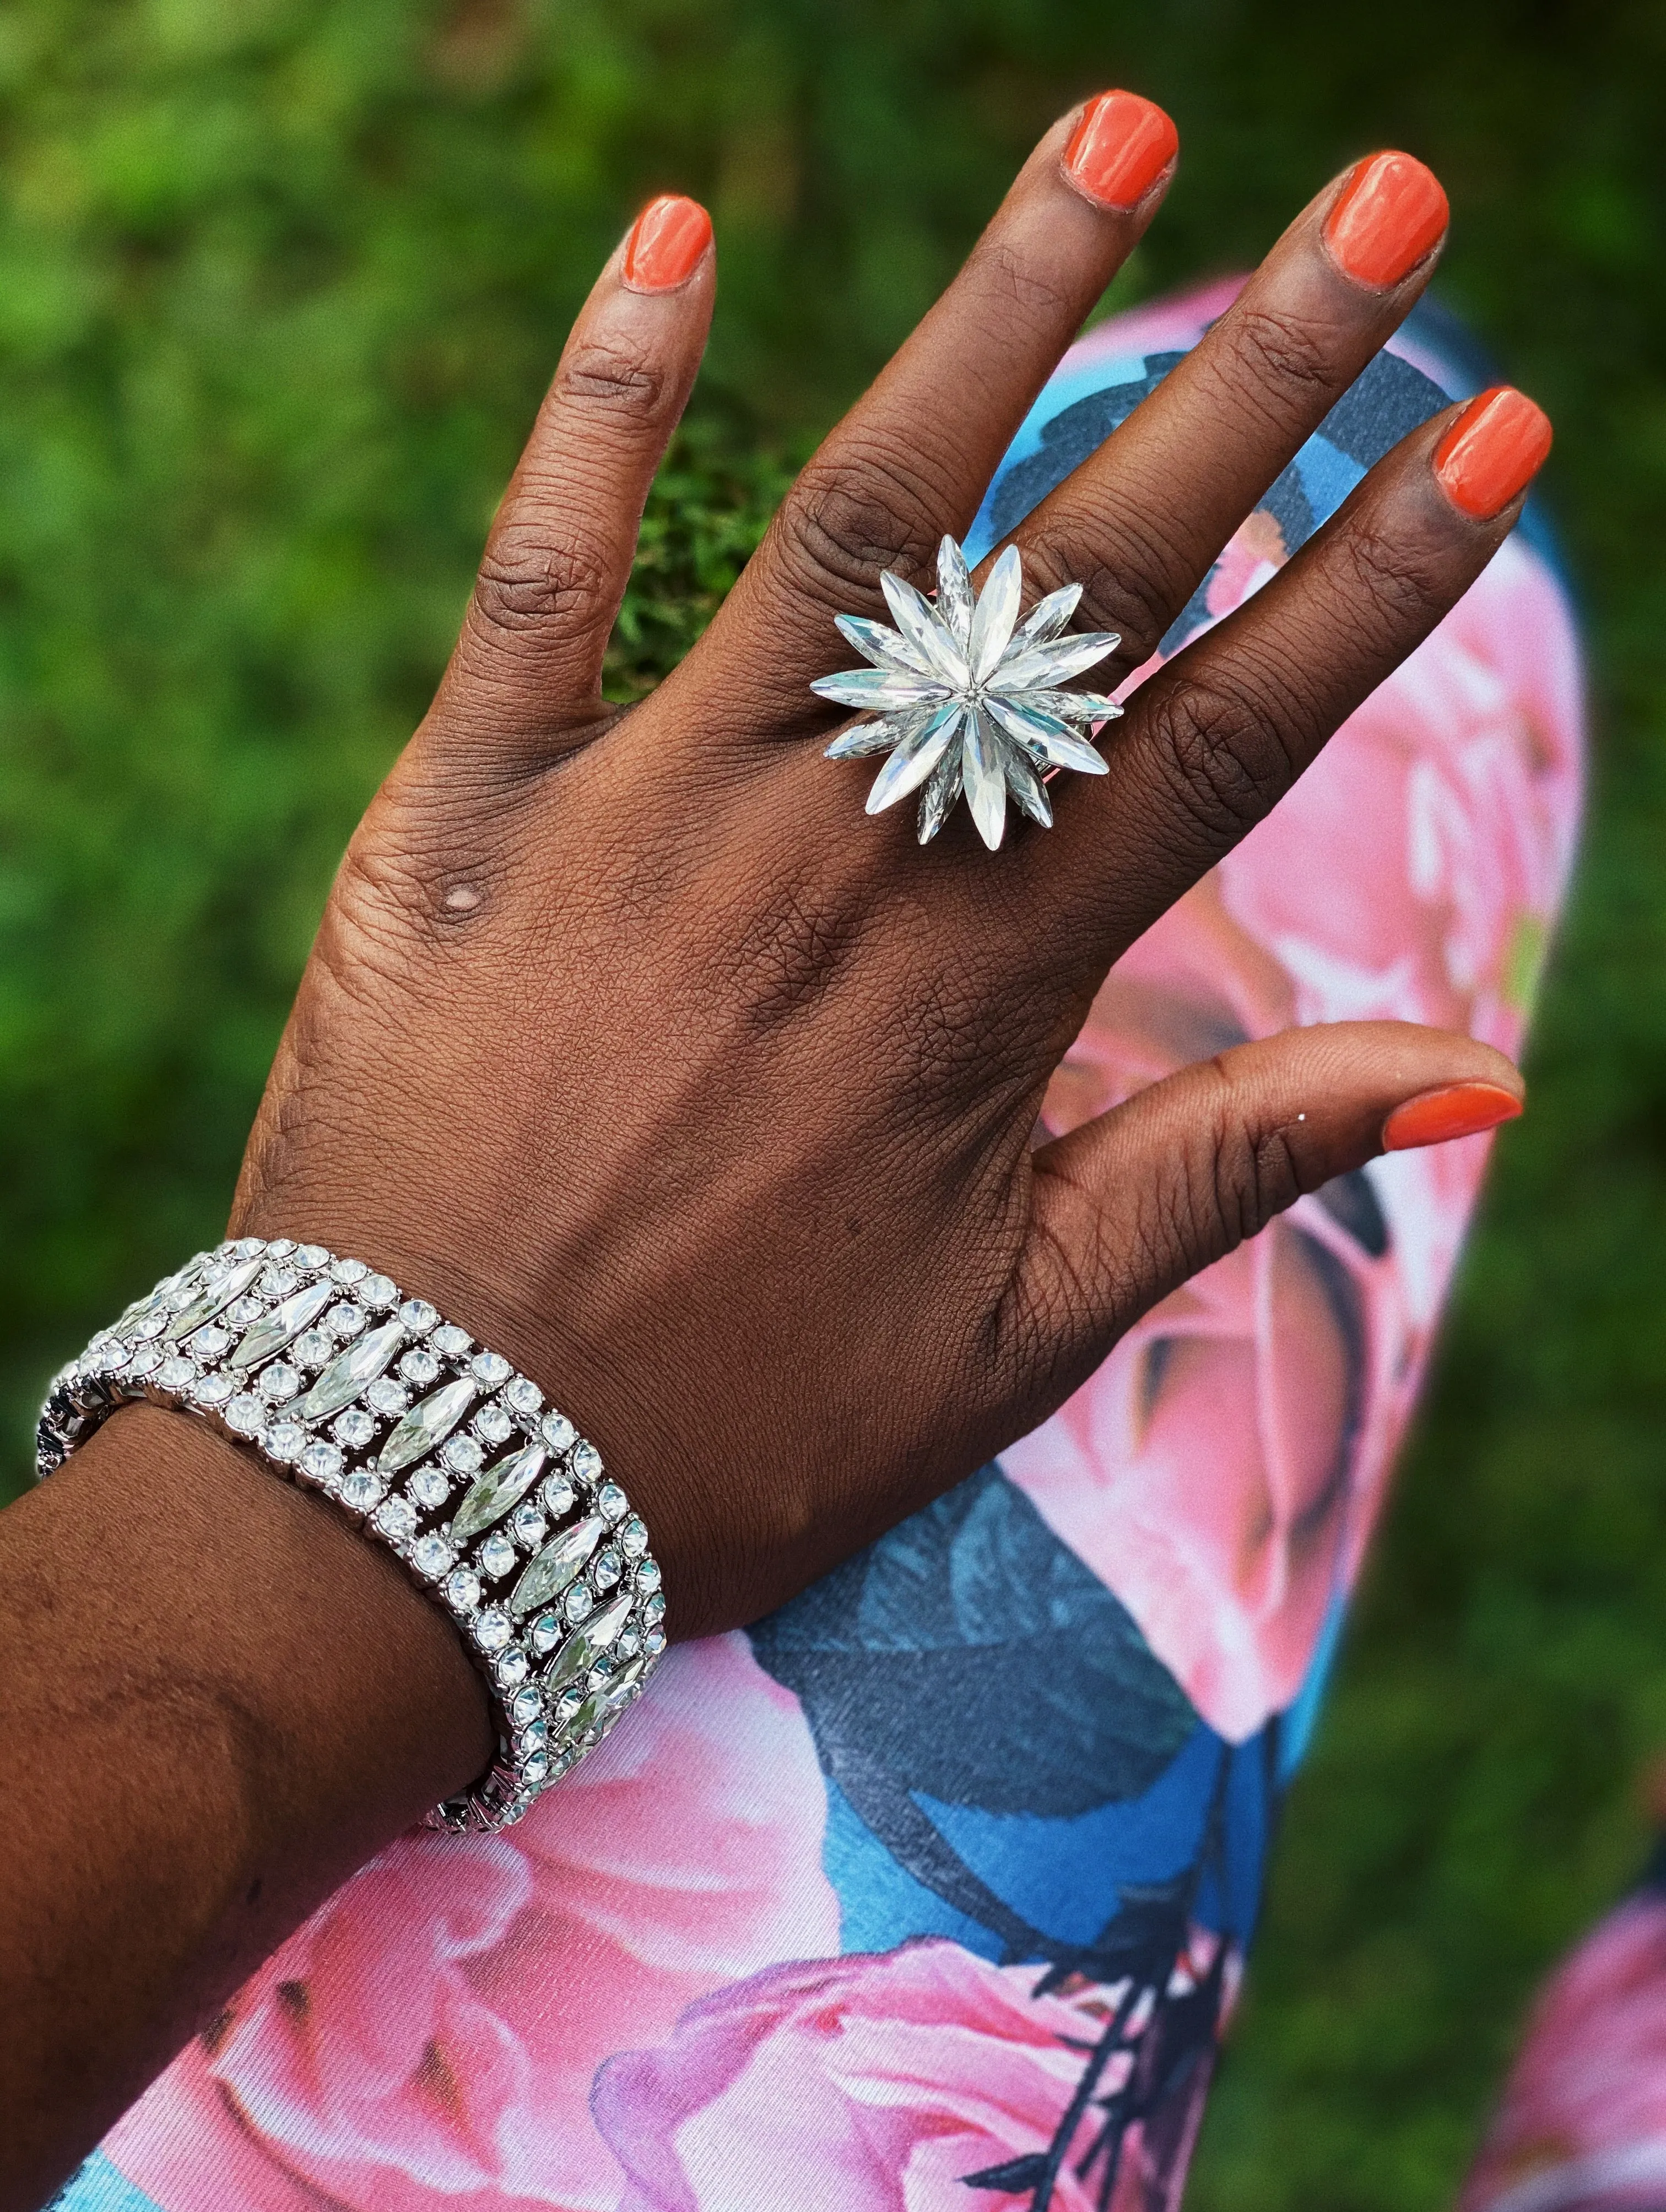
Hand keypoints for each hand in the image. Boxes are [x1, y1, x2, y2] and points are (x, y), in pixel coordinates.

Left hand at [232, 101, 1538, 1637]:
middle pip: (1081, 594)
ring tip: (1119, 136)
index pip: (1225, 740)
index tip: (1493, 435)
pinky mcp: (470, 811)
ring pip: (851, 528)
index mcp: (982, 999)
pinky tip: (674, 232)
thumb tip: (1473, 1073)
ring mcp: (647, 818)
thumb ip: (1224, 1171)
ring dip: (992, 321)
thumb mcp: (1014, 1339)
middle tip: (1393, 212)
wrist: (423, 1485)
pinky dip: (602, 398)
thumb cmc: (730, 1433)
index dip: (1375, 582)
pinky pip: (542, 570)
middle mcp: (836, 872)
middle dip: (1255, 391)